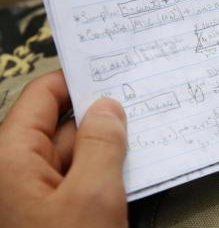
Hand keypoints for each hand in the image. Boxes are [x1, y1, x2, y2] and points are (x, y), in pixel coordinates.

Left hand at [0, 70, 127, 227]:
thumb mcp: (92, 198)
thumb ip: (102, 144)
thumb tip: (108, 107)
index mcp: (10, 159)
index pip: (42, 96)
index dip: (76, 80)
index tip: (110, 73)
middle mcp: (14, 172)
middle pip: (61, 126)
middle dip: (99, 116)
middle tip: (137, 106)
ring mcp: (32, 194)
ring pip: (74, 154)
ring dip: (104, 148)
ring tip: (139, 140)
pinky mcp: (48, 212)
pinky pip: (77, 180)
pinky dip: (101, 172)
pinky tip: (126, 173)